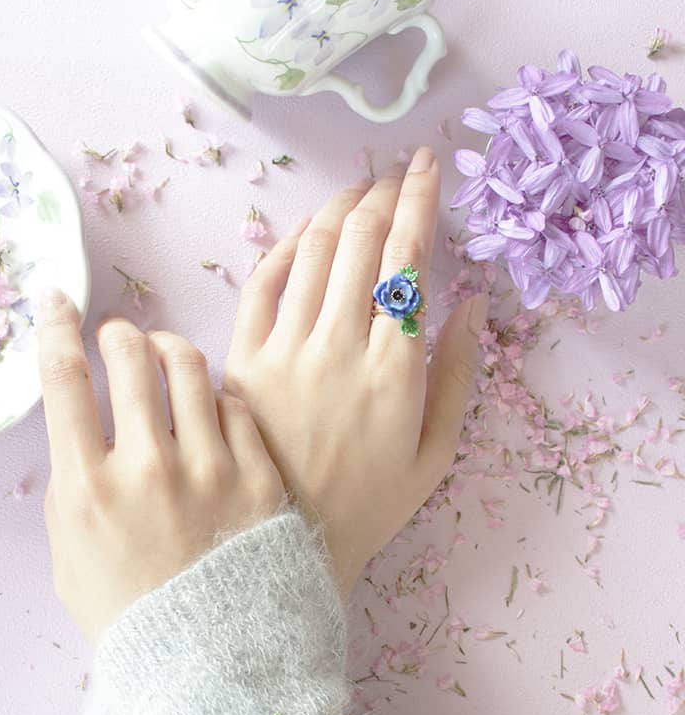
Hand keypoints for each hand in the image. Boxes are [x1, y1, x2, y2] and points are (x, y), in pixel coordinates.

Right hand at [37, 296, 283, 645]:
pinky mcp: (261, 479)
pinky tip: (213, 404)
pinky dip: (219, 396)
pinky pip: (237, 407)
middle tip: (121, 335)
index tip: (60, 305)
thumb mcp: (74, 559)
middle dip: (120, 333)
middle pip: (129, 360)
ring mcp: (210, 471)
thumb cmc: (138, 621)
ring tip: (168, 354)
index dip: (58, 330)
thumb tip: (80, 422)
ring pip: (189, 369)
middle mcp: (147, 469)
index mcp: (88, 489)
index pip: (64, 381)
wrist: (217, 672)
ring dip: (171, 348)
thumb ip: (72, 486)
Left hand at [224, 146, 487, 597]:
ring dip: (338, 209)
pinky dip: (284, 247)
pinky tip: (303, 233)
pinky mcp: (242, 361)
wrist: (289, 546)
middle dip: (383, 194)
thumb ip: (457, 377)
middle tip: (396, 175)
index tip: (429, 168)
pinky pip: (261, 284)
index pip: (408, 260)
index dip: (420, 202)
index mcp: (394, 369)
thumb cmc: (369, 505)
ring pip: (311, 252)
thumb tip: (471, 304)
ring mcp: (285, 350)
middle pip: (360, 242)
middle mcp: (339, 346)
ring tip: (358, 192)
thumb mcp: (435, 455)